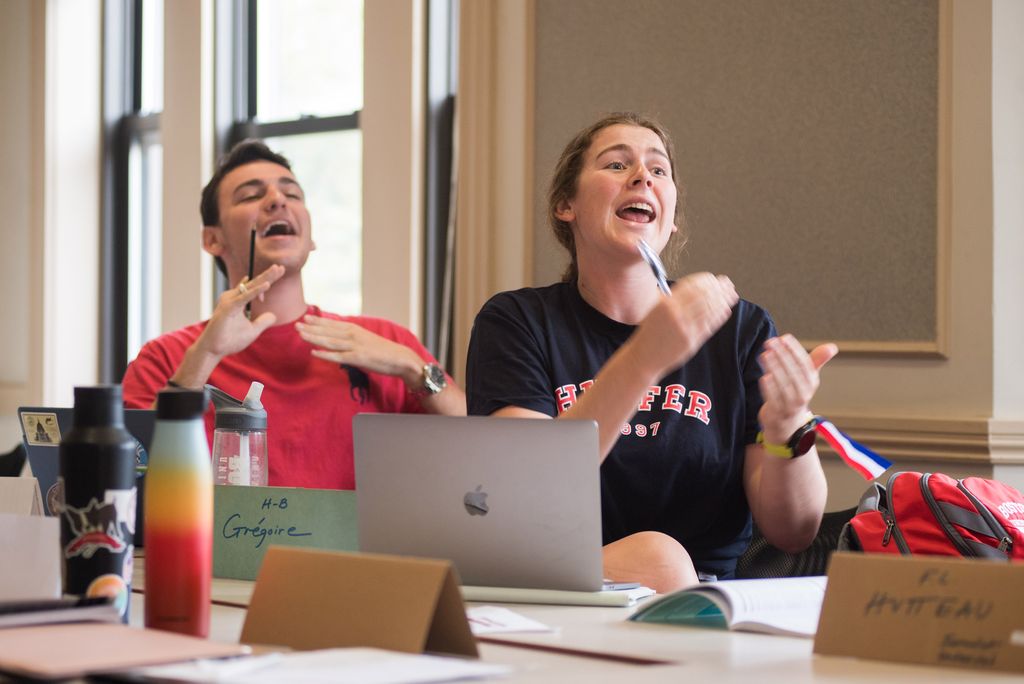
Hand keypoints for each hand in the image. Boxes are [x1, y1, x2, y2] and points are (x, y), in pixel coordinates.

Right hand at [193, 265, 284, 358]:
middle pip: (255, 283)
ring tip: (276, 269)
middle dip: (268, 274)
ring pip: (250, 287)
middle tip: (280, 266)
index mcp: (239, 301)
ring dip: (265, 278)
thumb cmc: (229, 340)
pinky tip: (267, 285)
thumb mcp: (252, 330)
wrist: (214, 350)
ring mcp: (230, 302)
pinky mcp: (228, 308)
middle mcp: (234, 298)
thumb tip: (273, 315)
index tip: (280, 270)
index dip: (268, 279)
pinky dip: (256, 291)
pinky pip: (245, 298)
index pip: (256, 287)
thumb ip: (263, 321)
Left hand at [296, 315, 423, 386]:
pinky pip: (338, 356)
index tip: (305, 317)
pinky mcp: (358, 358)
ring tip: (300, 334)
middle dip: (311, 328)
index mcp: (355, 330)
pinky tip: (313, 353)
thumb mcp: (366, 340)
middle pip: (328, 331)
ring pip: (330, 341)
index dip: (318, 321)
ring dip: (314, 337)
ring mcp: (355, 346)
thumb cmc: (384, 351)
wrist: (401, 358)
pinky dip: (324, 354)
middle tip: (296, 324)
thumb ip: (352, 339)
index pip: (333, 324)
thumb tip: (340, 339)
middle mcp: (353, 335)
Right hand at [631, 272, 738, 377]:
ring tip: (732, 296)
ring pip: (710, 308)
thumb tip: (698, 287)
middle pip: (704, 294)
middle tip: (729, 284)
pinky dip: (720, 316)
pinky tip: (726, 311)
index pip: (692, 284)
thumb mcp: (656, 310)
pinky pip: (710, 324)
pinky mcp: (691, 340)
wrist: (643, 357)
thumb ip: (674, 299)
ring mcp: (683, 327)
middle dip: (719, 288)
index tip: (716, 279)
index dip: (707, 280)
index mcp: (666, 303)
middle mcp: (675, 312)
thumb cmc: (651, 334)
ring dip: (724, 300)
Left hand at [757, 335, 837, 443]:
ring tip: (765, 354)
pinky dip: (770, 388)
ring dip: (774, 368)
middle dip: (782, 355)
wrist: (786, 424)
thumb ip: (816, 361)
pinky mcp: (778, 413)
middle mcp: (804, 394)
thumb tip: (832, 347)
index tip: (784, 337)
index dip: (795, 350)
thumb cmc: (795, 394)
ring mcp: (791, 405)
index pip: (805, 364)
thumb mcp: (806, 379)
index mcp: (811, 383)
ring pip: (784, 385)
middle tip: (771, 342)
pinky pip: (775, 399)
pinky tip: (764, 376)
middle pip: (794, 372)